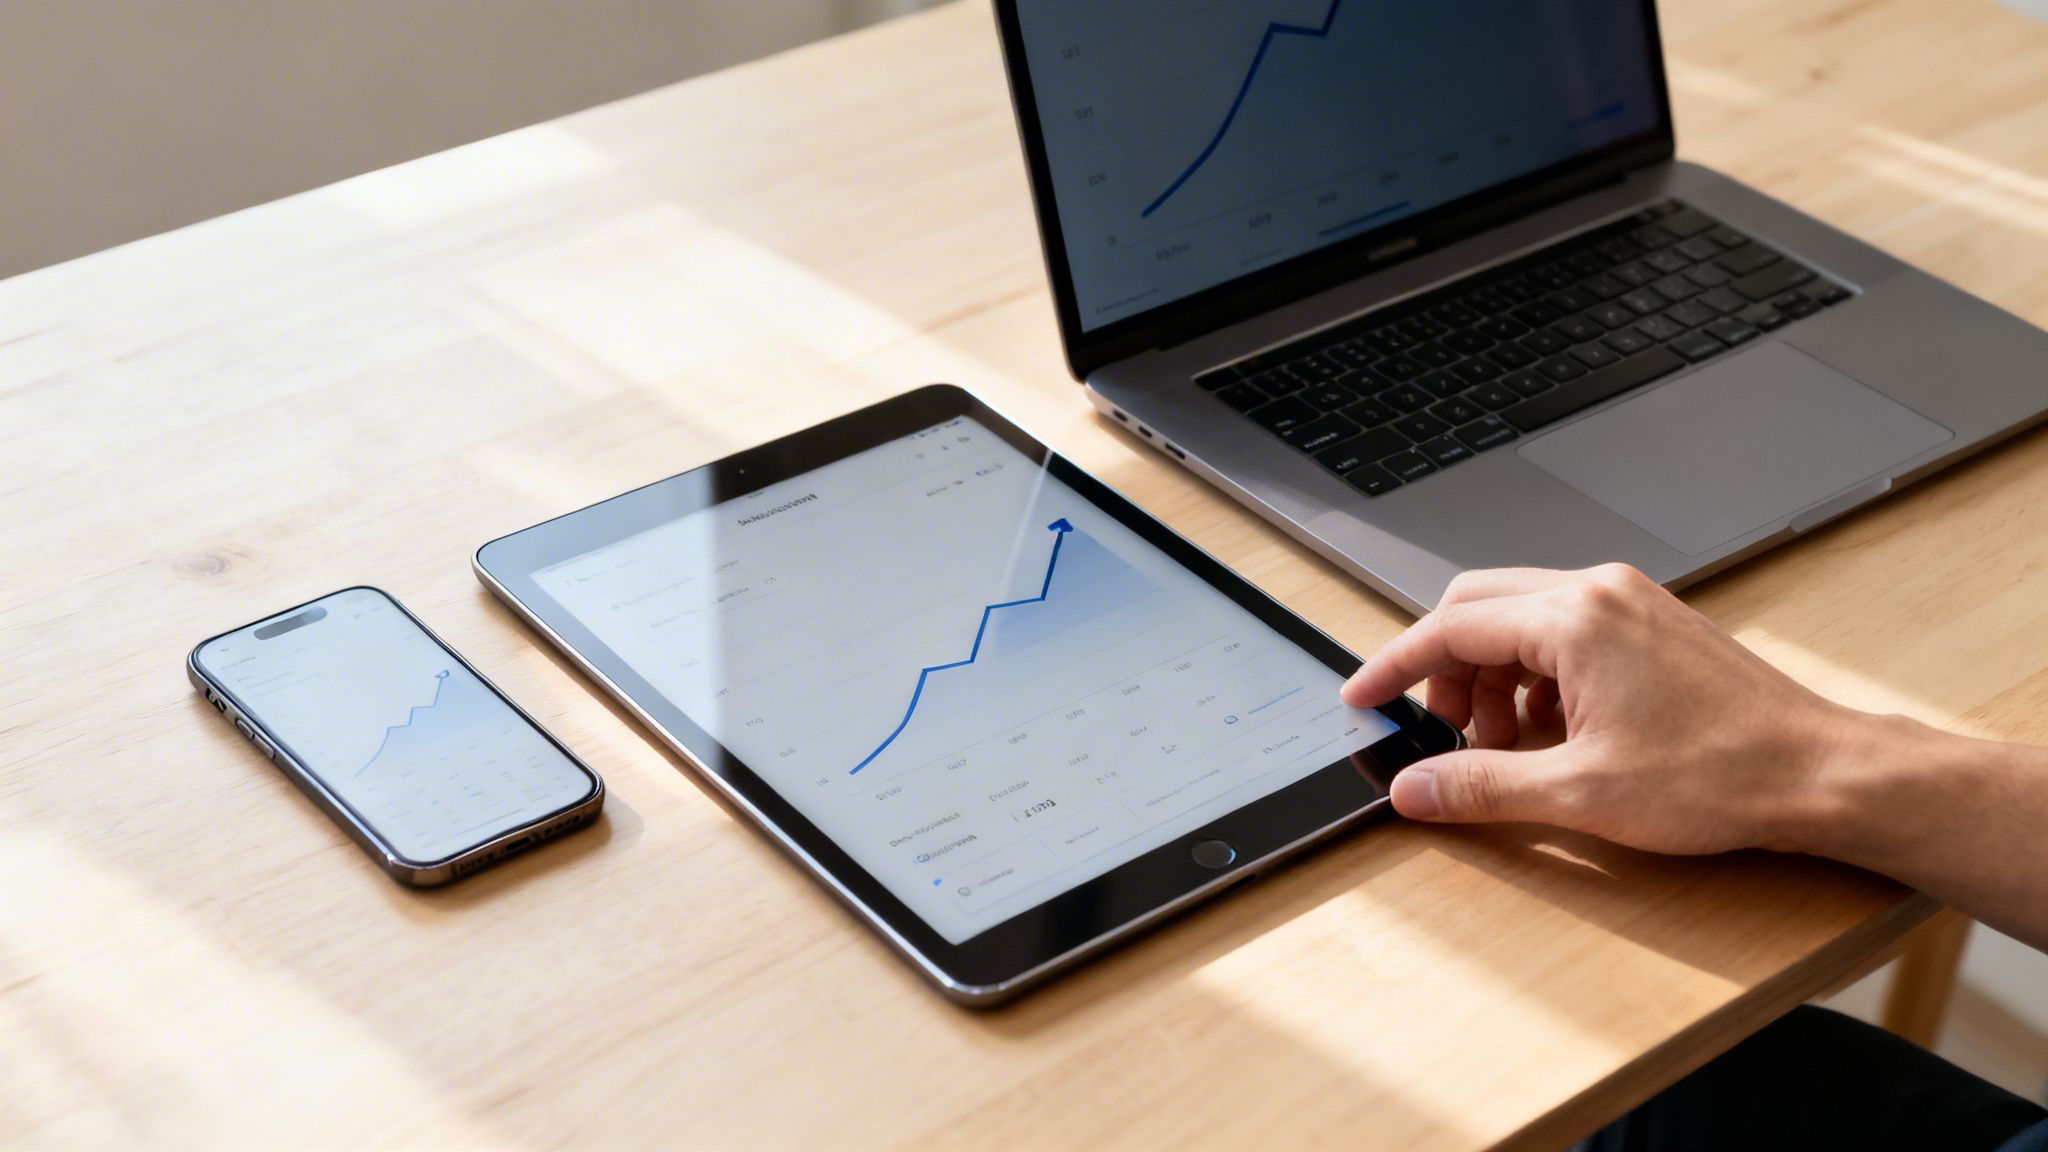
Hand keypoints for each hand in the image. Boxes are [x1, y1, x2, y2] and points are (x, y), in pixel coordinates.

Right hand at [1341, 564, 1859, 855]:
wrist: (1820, 774)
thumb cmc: (1722, 775)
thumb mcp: (1579, 793)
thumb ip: (1480, 786)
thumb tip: (1414, 789)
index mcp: (1574, 618)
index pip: (1450, 626)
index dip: (1395, 667)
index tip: (1364, 697)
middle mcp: (1599, 591)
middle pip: (1478, 606)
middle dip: (1444, 669)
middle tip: (1438, 730)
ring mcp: (1630, 601)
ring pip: (1521, 617)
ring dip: (1492, 676)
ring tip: (1502, 745)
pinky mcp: (1652, 623)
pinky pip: (1565, 629)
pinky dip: (1536, 673)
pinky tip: (1551, 732)